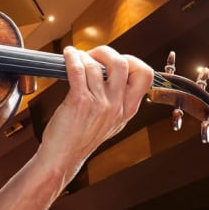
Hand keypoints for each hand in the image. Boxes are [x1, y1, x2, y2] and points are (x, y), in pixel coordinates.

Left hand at [39, 46, 153, 176]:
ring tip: (75, 58)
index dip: (132, 61)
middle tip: (93, 55)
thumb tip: (114, 72)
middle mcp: (117, 106)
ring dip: (83, 56)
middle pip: (122, 63)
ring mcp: (100, 104)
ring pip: (95, 65)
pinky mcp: (80, 102)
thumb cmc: (81, 138)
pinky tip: (68, 55)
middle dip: (105, 52)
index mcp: (128, 110)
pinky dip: (71, 58)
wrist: (63, 157)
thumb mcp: (111, 123)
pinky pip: (78, 70)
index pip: (145, 75)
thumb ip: (119, 101)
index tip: (115, 60)